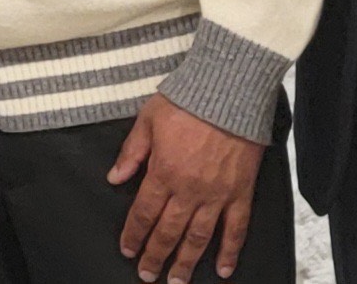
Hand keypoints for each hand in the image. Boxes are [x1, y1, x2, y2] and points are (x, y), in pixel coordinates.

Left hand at [110, 93, 265, 282]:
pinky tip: (222, 268)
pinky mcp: (241, 192)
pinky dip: (229, 251)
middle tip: (147, 275)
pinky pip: (236, 228)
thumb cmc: (187, 101)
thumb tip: (115, 177)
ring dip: (186, 262)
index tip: (128, 250)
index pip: (144, 213)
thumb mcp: (148, 120)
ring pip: (199, 237)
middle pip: (169, 232)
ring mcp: (217, 194)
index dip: (134, 234)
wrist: (229, 92)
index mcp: (163, 172)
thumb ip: (132, 153)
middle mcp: (189, 189)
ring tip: (177, 281)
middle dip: (156, 256)